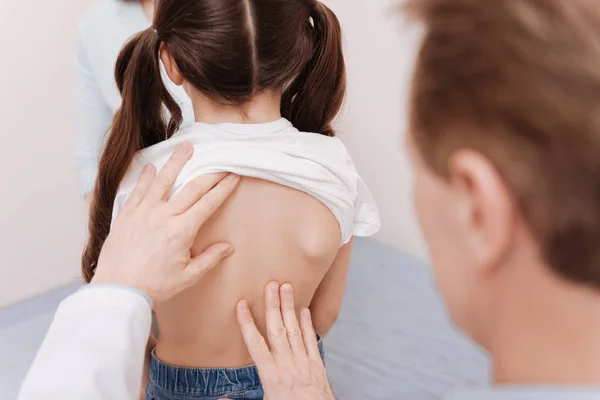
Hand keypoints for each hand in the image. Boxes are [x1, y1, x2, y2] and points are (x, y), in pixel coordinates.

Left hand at [92, 143, 239, 304]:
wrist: (118, 290)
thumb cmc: (154, 286)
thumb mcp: (188, 276)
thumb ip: (210, 259)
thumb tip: (228, 247)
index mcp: (182, 231)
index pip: (208, 203)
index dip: (223, 188)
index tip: (233, 176)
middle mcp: (164, 216)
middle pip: (192, 188)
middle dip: (210, 173)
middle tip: (220, 161)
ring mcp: (144, 213)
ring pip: (163, 181)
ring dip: (176, 162)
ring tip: (186, 147)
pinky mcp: (127, 215)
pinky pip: (138, 190)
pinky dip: (146, 177)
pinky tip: (152, 167)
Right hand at [236, 282, 334, 399]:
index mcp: (270, 376)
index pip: (255, 344)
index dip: (247, 323)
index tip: (241, 304)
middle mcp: (287, 365)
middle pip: (277, 330)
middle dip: (272, 306)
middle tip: (271, 284)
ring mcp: (303, 363)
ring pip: (294, 330)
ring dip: (290, 307)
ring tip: (287, 287)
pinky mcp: (317, 366)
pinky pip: (310, 341)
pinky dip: (307, 325)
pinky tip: (304, 310)